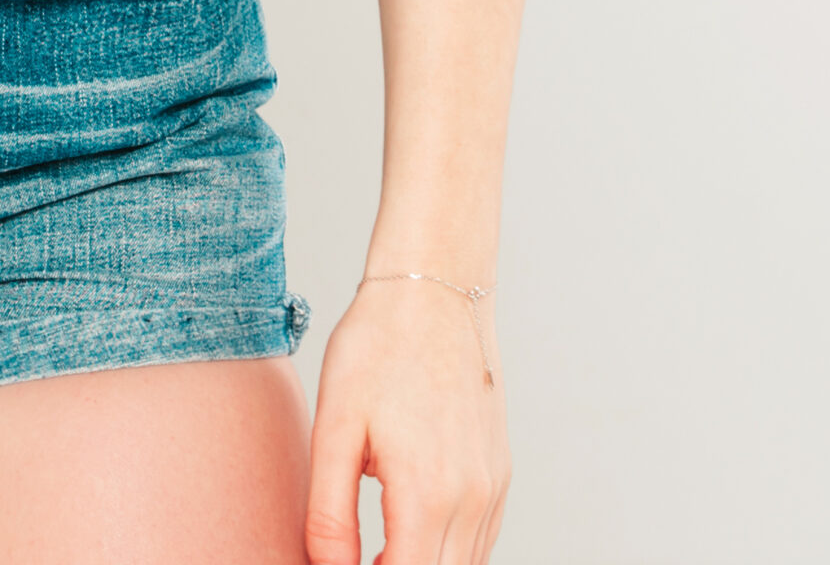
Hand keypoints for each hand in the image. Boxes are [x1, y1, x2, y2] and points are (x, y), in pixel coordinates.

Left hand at [303, 276, 508, 564]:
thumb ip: (330, 512)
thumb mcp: (335, 428)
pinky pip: (479, 540)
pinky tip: (409, 534)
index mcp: (427, 495)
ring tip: (375, 550)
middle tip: (355, 554)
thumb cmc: (377, 348)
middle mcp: (472, 501)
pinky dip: (447, 551)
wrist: (434, 290)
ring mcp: (493, 488)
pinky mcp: (499, 474)